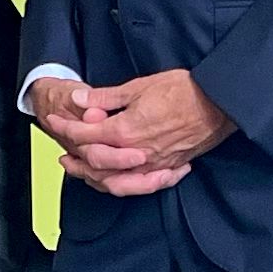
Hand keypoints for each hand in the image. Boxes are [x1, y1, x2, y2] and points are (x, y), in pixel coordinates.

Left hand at [48, 70, 231, 197]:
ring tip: (82, 170)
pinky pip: (140, 185)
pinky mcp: (168, 168)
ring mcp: (153, 164)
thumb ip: (106, 98)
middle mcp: (136, 153)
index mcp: (125, 131)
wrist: (219, 103)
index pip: (86, 134)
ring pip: (116, 181)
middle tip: (63, 151)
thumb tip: (79, 99)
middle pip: (96, 163)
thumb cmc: (182, 91)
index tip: (54, 121)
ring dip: (95, 177)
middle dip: (75, 157)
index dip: (66, 127)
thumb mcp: (138, 87)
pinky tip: (118, 178)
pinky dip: (125, 184)